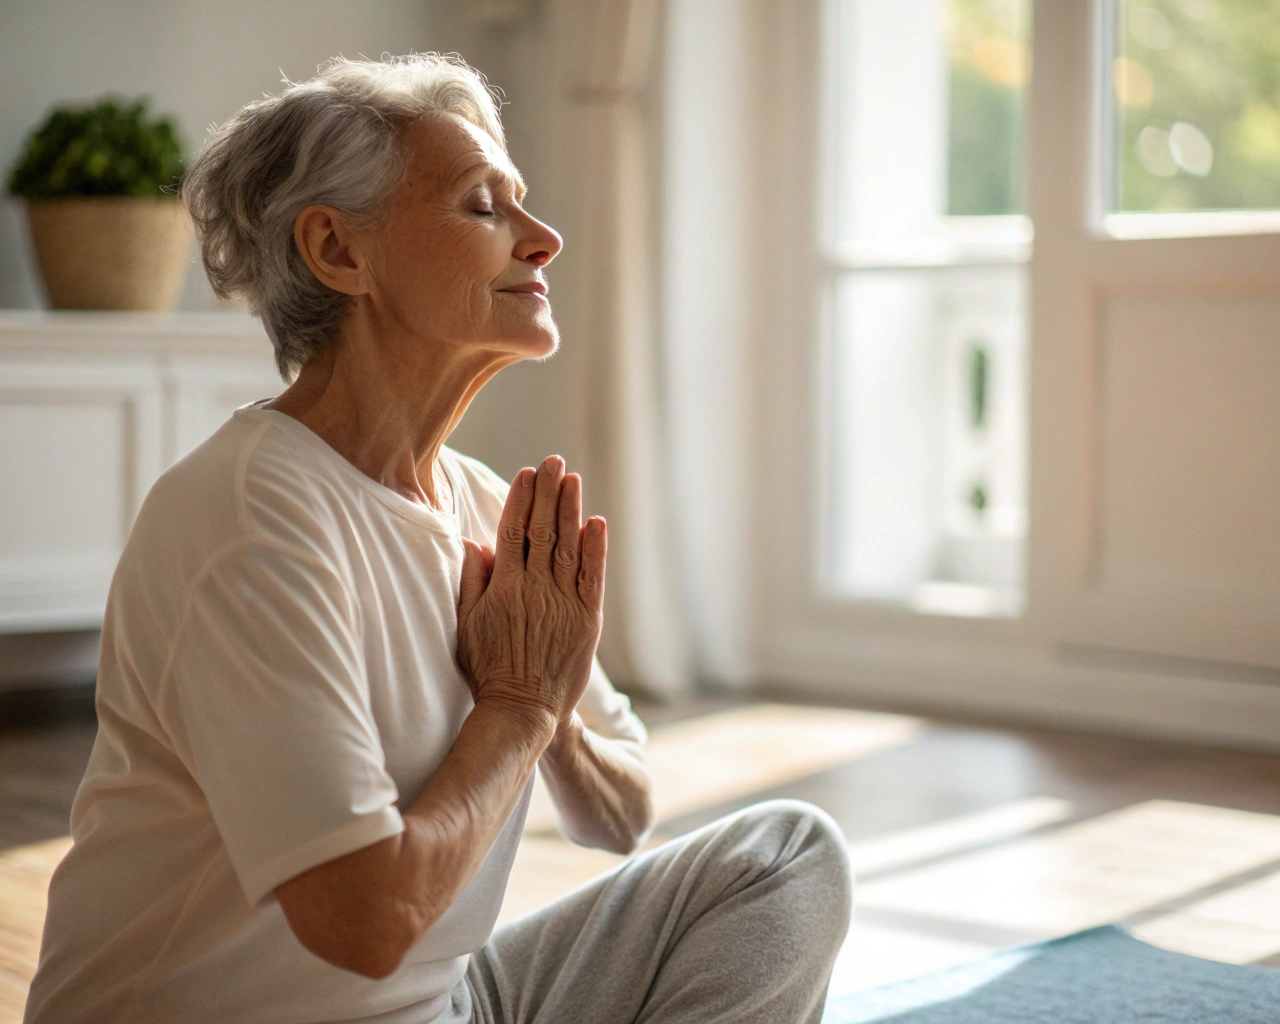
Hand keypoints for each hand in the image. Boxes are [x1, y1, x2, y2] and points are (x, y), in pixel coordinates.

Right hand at [456, 455, 606, 731]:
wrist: (523, 709)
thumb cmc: (488, 669)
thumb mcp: (467, 625)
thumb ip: (472, 583)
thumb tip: (475, 544)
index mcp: (504, 588)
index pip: (512, 532)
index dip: (520, 499)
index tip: (527, 473)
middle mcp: (535, 589)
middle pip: (543, 531)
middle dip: (548, 493)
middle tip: (554, 461)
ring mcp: (563, 603)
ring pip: (568, 546)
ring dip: (571, 510)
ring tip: (572, 479)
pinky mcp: (587, 619)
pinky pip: (592, 576)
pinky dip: (595, 548)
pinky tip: (597, 523)